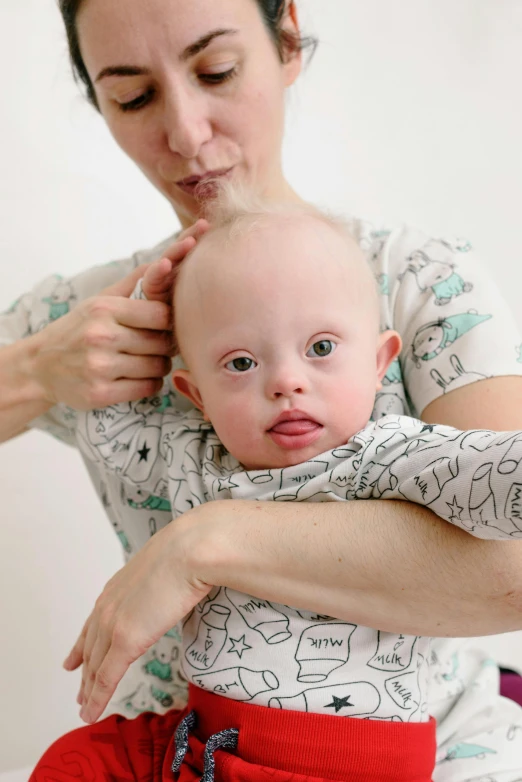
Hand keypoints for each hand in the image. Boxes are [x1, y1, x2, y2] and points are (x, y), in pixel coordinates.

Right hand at [30, 224, 207, 409]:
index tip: (161, 326)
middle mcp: (101, 336)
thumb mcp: (100, 300)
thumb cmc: (78, 330)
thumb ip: (134, 282)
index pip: (161, 314)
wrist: (41, 366)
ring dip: (158, 366)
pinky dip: (149, 384)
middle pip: (162, 343)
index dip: (168, 321)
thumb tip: (168, 261)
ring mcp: (99, 367)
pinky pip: (147, 388)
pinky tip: (138, 377)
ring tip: (146, 361)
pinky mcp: (100, 393)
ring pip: (158, 367)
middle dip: (165, 346)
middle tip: (156, 346)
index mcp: (104, 309)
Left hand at [62, 510, 212, 723]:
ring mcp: (114, 622)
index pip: (95, 622)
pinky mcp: (125, 641)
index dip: (84, 644)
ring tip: (85, 707)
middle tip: (80, 691)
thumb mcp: (168, 565)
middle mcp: (109, 604)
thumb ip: (164, 578)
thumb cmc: (191, 551)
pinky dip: (97, 698)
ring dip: (90, 689)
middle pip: (91, 646)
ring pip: (96, 665)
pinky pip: (106, 677)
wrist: (191, 551)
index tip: (74, 661)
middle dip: (85, 671)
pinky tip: (91, 712)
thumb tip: (182, 581)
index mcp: (119, 586)